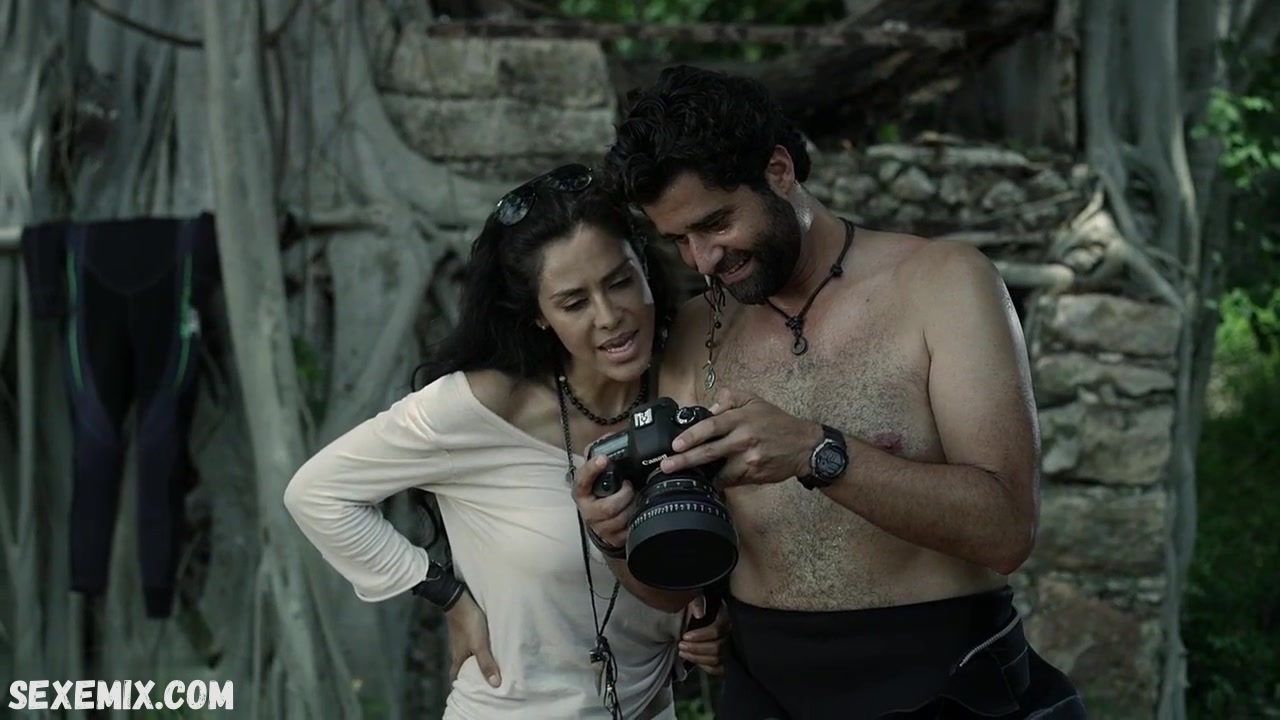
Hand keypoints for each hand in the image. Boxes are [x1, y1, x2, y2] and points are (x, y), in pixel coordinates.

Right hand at [444, 590, 501, 687]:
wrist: (459, 598)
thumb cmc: (469, 623)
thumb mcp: (480, 645)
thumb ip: (486, 663)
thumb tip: (494, 684)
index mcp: (458, 657)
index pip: (454, 676)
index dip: (460, 684)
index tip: (469, 691)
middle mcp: (457, 650)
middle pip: (461, 666)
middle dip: (469, 674)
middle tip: (482, 680)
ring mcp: (460, 639)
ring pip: (466, 655)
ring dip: (475, 661)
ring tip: (488, 665)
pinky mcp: (465, 628)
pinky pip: (470, 644)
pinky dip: (477, 649)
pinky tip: (487, 647)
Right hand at [572, 455, 637, 548]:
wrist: (602, 519)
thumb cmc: (601, 490)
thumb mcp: (598, 472)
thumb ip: (601, 453)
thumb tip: (611, 437)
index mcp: (581, 491)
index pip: (582, 481)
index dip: (592, 470)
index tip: (604, 458)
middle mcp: (588, 511)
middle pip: (607, 508)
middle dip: (624, 496)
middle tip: (631, 486)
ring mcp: (600, 527)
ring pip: (620, 520)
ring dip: (633, 507)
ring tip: (637, 497)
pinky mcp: (613, 538)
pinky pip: (628, 531)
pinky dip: (636, 520)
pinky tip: (638, 510)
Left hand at [659, 388, 822, 487]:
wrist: (804, 445)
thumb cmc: (778, 423)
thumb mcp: (755, 401)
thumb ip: (730, 400)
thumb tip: (710, 410)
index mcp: (741, 419)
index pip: (711, 426)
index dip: (691, 436)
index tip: (675, 445)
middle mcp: (744, 439)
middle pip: (709, 451)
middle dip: (685, 460)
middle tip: (668, 465)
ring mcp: (749, 459)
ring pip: (719, 470)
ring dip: (701, 475)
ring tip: (684, 477)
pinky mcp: (754, 475)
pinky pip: (731, 480)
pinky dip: (719, 482)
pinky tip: (709, 482)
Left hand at [679, 596, 730, 675]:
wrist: (718, 613)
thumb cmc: (708, 606)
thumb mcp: (703, 598)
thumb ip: (698, 601)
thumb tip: (699, 614)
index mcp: (729, 618)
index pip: (716, 630)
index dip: (700, 635)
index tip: (685, 636)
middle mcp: (734, 635)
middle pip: (717, 647)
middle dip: (696, 648)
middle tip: (681, 645)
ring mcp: (734, 649)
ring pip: (717, 660)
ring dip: (697, 658)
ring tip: (682, 653)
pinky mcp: (731, 661)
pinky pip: (719, 669)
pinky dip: (705, 667)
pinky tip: (695, 660)